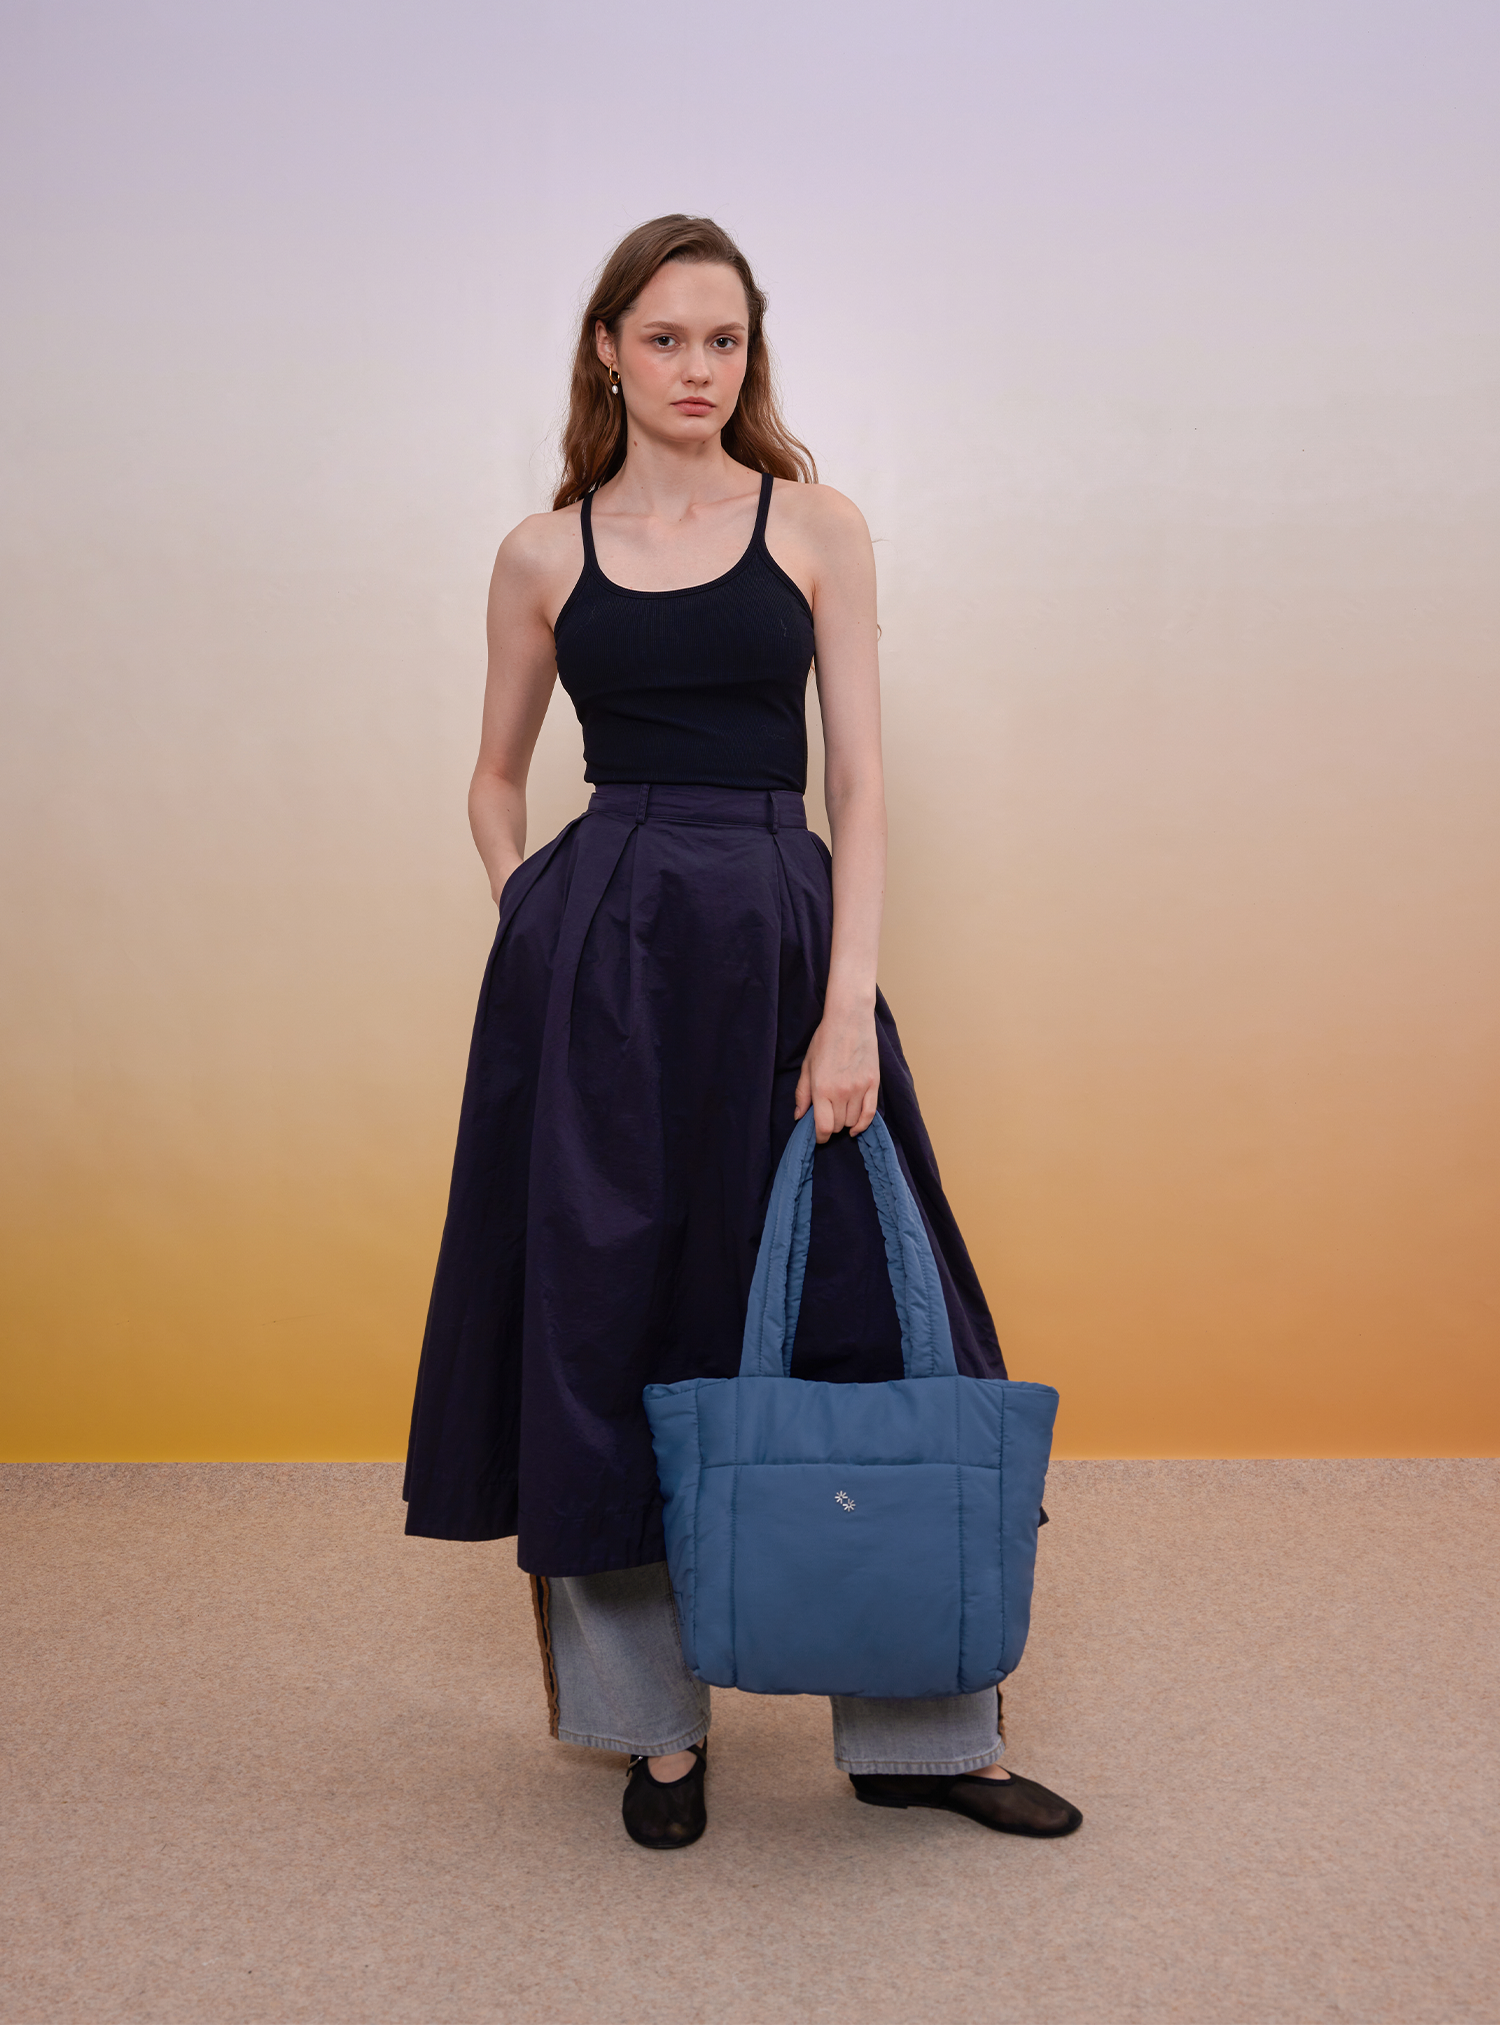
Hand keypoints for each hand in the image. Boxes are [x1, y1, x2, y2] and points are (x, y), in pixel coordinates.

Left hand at [794, 1005, 879, 1143]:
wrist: (849, 1020)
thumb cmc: (824, 1040)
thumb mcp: (807, 1066)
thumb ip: (802, 1093)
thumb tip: (798, 1116)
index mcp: (822, 1088)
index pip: (823, 1127)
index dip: (820, 1137)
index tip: (819, 1136)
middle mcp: (841, 1092)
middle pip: (838, 1125)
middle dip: (831, 1126)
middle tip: (827, 1117)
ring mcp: (860, 1088)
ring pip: (853, 1121)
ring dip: (846, 1123)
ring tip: (840, 1113)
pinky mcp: (873, 1084)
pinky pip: (870, 1114)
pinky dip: (863, 1124)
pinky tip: (856, 1127)